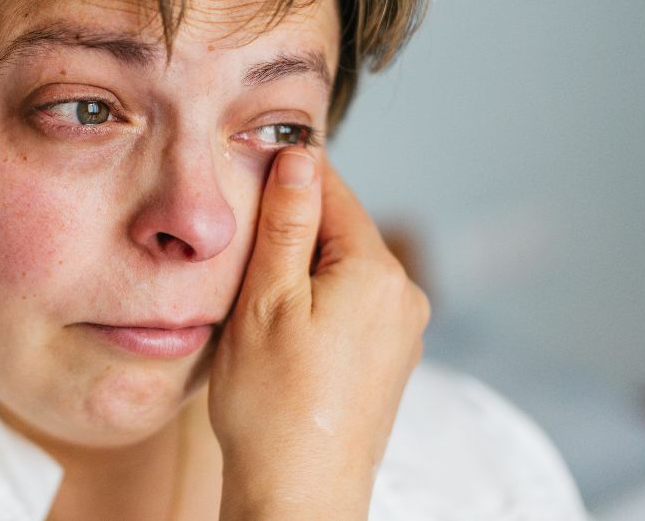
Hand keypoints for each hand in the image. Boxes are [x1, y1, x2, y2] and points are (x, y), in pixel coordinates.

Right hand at [208, 147, 430, 519]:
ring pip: (345, 269)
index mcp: (377, 271)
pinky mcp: (390, 360)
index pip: (333, 190)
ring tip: (258, 300)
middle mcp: (404, 295)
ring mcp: (402, 331)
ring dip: (303, 270)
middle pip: (341, 230)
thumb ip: (287, 223)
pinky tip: (284, 334)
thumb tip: (301, 156)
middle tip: (241, 255)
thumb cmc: (273, 405)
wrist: (299, 495)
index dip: (286, 178)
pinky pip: (353, 306)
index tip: (246, 174)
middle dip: (293, 230)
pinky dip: (318, 304)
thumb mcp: (267, 301)